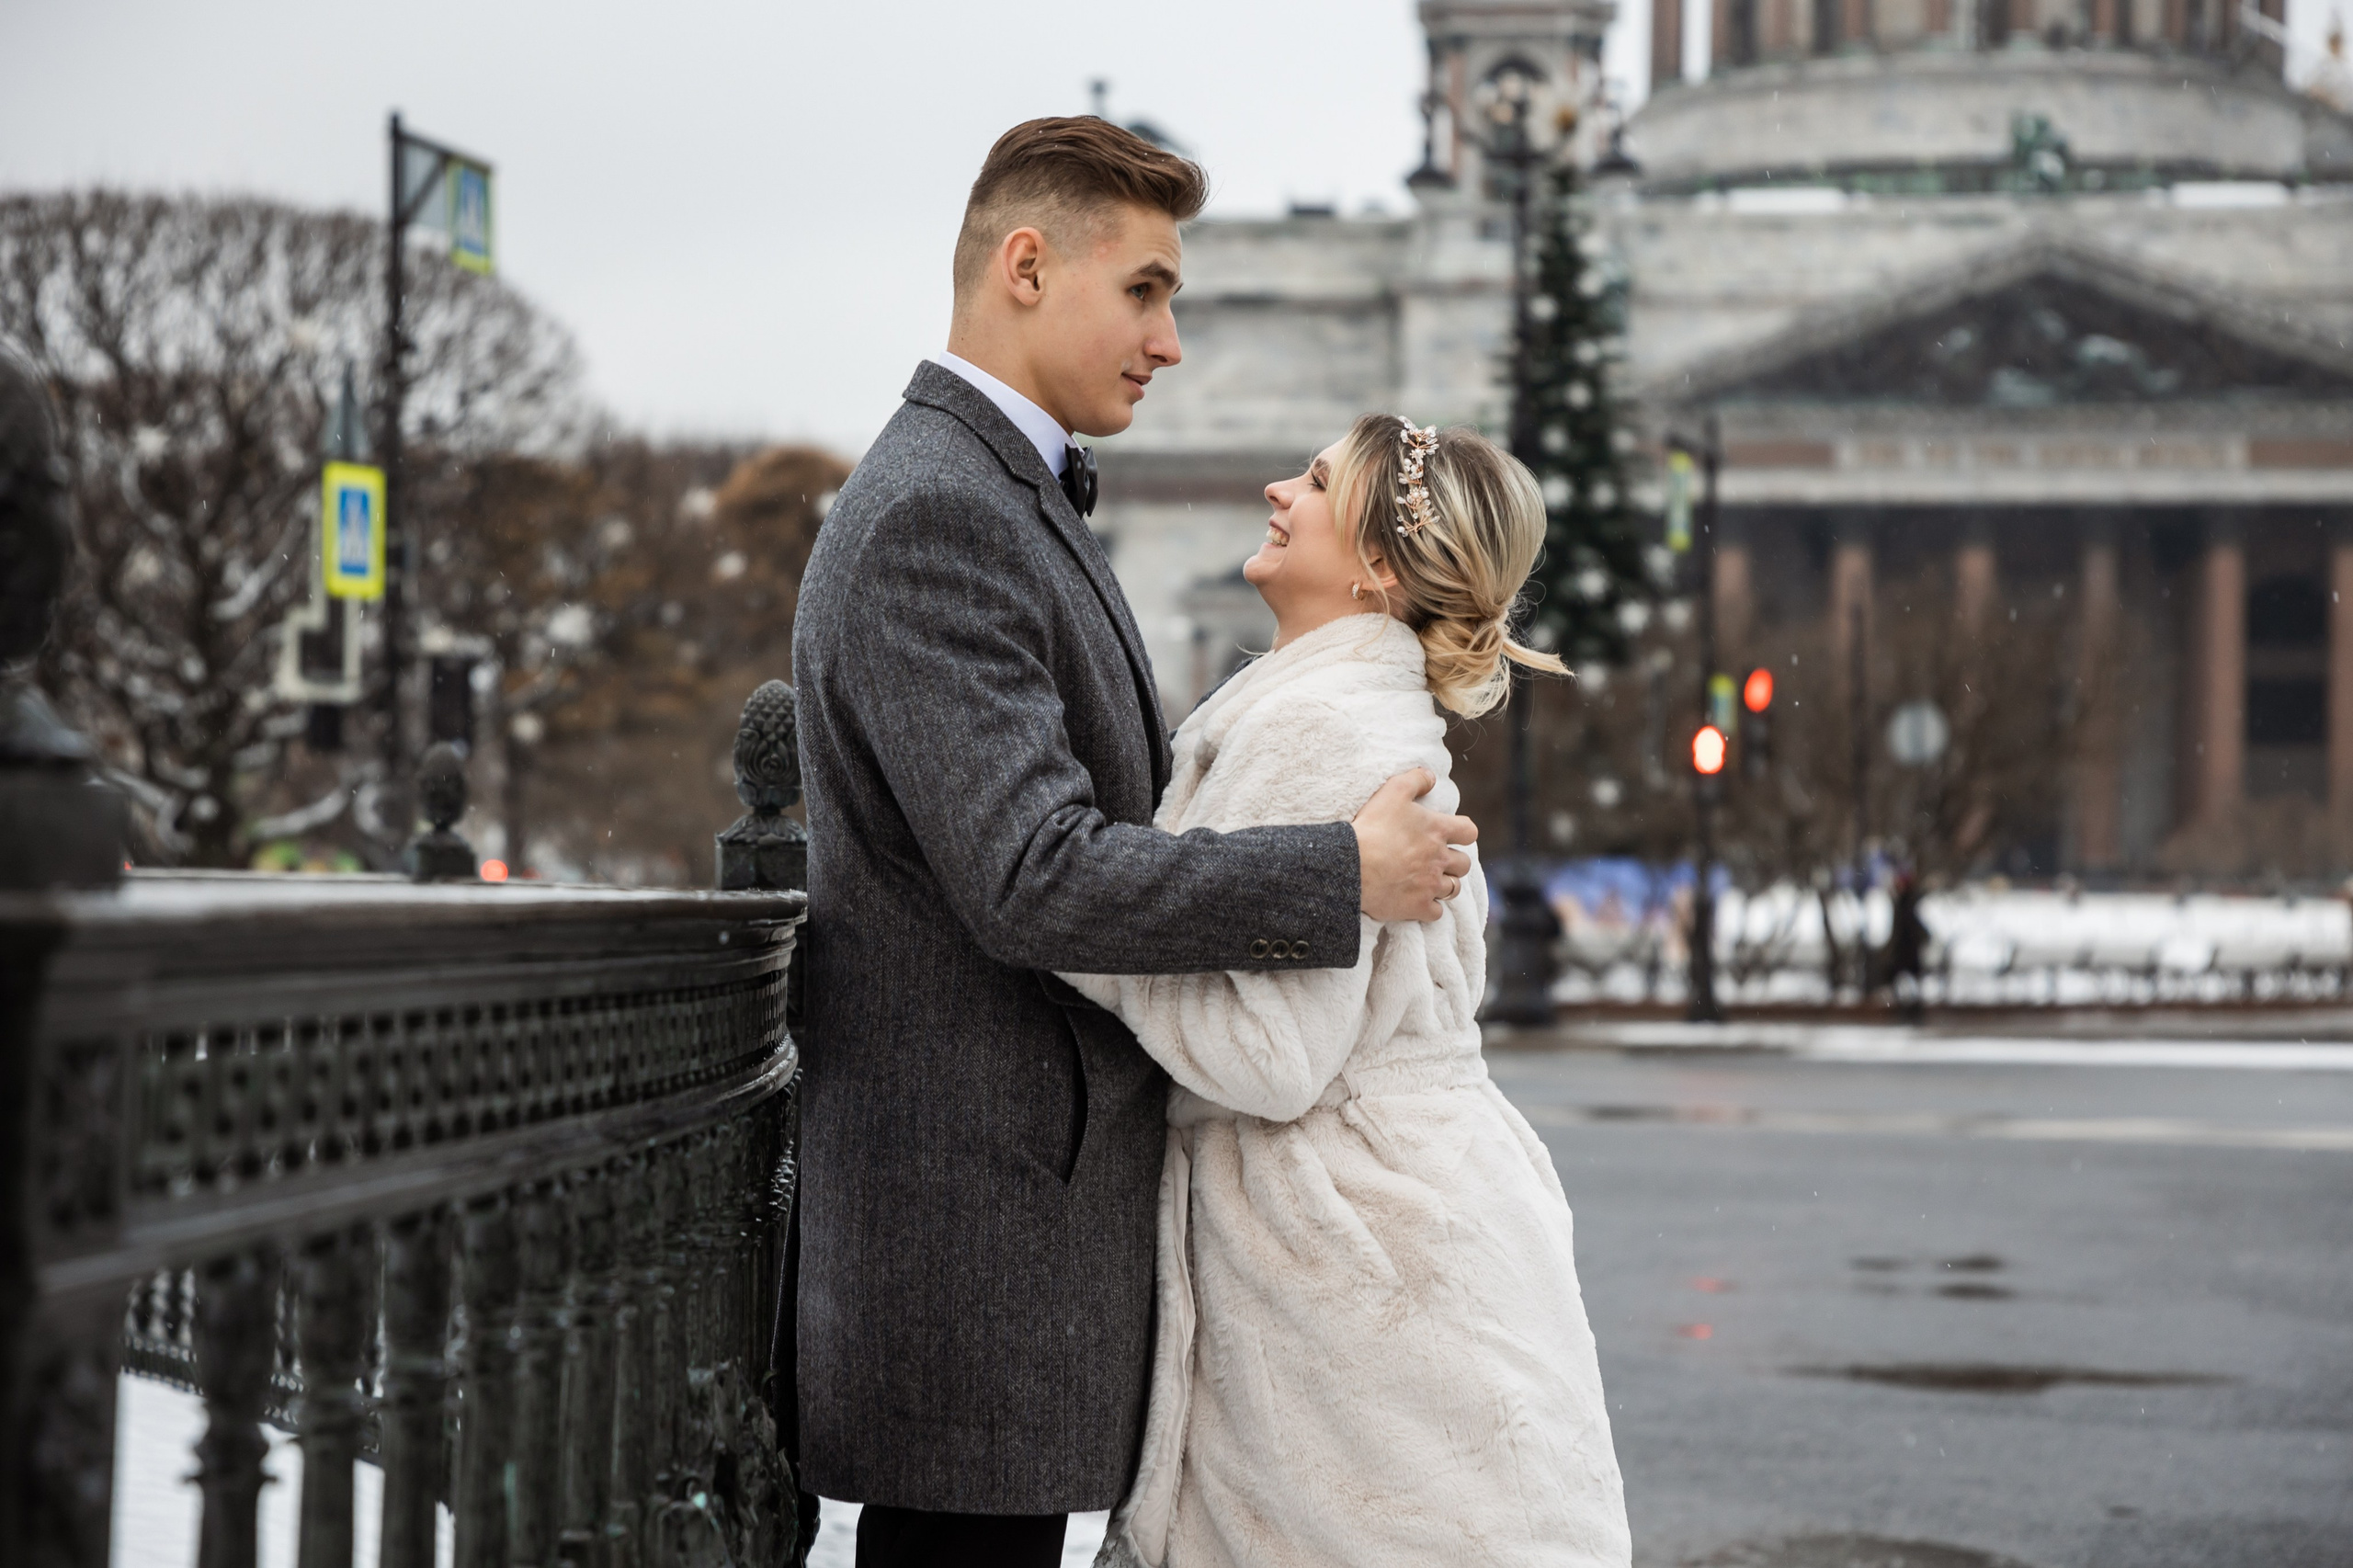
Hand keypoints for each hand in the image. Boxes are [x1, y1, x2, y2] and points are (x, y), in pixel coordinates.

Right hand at [1351, 769, 1476, 922]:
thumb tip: (1431, 777)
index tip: (1450, 835)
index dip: (1463, 833)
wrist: (1351, 866)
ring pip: (1453, 889)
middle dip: (1453, 862)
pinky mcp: (1418, 907)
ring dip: (1444, 885)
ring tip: (1428, 881)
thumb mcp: (1392, 791)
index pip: (1469, 832)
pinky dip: (1430, 908)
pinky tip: (1418, 902)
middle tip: (1435, 860)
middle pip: (1464, 864)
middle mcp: (1440, 859)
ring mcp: (1431, 885)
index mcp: (1438, 831)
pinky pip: (1436, 912)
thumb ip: (1415, 780)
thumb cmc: (1372, 827)